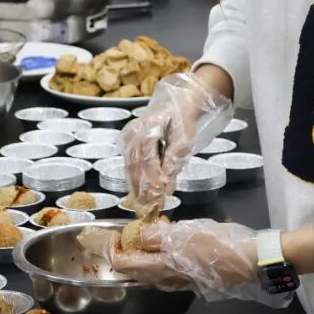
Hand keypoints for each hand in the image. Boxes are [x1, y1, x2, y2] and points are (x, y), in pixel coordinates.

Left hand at [110, 219, 290, 306]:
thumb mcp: (187, 233)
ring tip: (147, 233)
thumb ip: (159, 235)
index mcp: (162, 268)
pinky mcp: (195, 278)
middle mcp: (168, 279)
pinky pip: (168, 270)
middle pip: (136, 271)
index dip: (112, 249)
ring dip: (143, 255)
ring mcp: (182, 281)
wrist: (254, 262)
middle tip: (126, 232)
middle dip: (125, 252)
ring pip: (152, 271)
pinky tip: (170, 242)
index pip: (124, 264)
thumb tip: (138, 234)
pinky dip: (160, 257)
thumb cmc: (221, 246)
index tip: (111, 232)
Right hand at [120, 72, 231, 219]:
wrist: (177, 103)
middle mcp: (134, 132)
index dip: (152, 180)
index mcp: (149, 127)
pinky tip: (140, 194)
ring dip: (136, 188)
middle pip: (135, 165)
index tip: (158, 197)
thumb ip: (174, 160)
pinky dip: (135, 180)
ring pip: (130, 167)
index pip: (148, 159)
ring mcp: (128, 136)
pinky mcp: (127, 142)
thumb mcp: (185, 139)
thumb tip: (167, 183)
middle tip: (148, 210)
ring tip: (143, 207)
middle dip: (141, 189)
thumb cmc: (183, 120)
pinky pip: (130, 164)